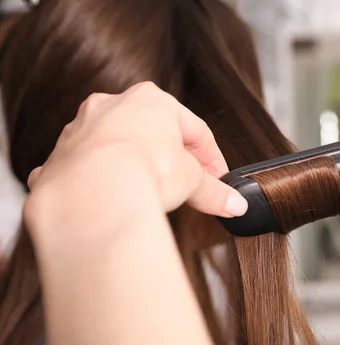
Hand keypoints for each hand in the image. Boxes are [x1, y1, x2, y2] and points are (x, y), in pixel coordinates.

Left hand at [26, 81, 246, 216]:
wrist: (93, 191)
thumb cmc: (146, 170)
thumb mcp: (193, 181)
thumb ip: (214, 192)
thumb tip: (236, 206)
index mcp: (152, 100)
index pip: (194, 129)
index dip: (211, 158)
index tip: (218, 180)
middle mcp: (112, 106)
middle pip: (153, 134)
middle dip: (173, 160)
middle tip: (188, 187)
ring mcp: (81, 129)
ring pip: (117, 148)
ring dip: (135, 168)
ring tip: (150, 195)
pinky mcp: (60, 157)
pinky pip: (88, 168)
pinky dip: (102, 182)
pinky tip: (114, 200)